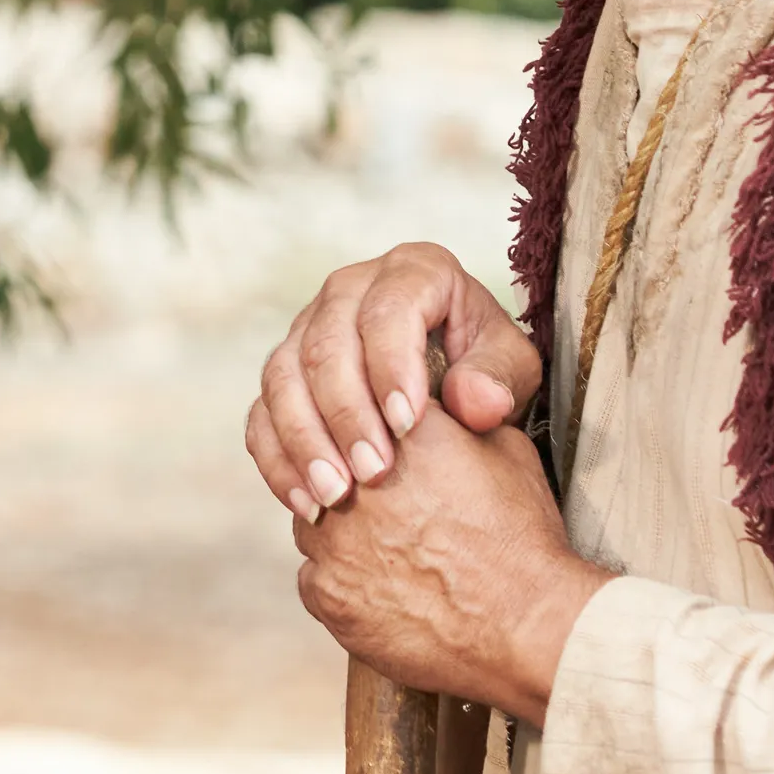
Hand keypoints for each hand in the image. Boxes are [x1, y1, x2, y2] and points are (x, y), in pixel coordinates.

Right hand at [247, 239, 542, 520]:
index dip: (391, 365)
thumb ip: (498, 378)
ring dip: (305, 439)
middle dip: (347, 413)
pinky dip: (278, 459)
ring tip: (337, 495)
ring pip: (284, 376)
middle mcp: (350, 289)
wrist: (454, 378)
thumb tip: (474, 401)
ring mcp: (308, 327)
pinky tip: (306, 502)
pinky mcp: (285, 372)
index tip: (407, 425)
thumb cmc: (484, 366)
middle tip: (374, 473)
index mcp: (412, 272)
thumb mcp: (511, 367)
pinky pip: (262, 412)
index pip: (388, 309)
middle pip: (327, 343)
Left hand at [293, 405, 610, 725]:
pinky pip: (314, 578)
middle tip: (397, 513)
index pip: (364, 414)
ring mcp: (332, 539)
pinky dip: (341, 584)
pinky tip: (383, 592)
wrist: (527, 627)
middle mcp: (351, 479)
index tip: (399, 461)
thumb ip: (456, 416)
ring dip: (341, 532)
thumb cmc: (522, 540)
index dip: (381, 439)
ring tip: (391, 554)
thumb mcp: (506, 449)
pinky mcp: (325, 594)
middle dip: (354, 484)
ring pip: (313, 521)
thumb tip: (432, 404)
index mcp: (396, 431)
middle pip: (329, 465)